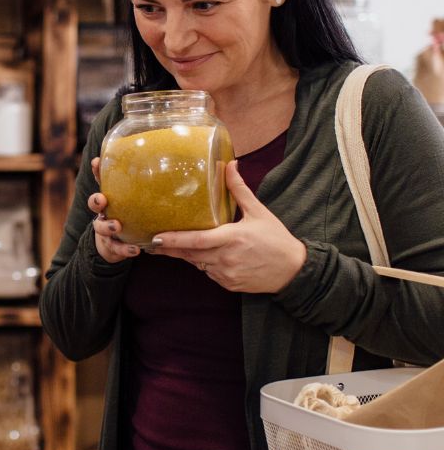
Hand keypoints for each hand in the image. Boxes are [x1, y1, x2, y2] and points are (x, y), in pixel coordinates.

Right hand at [88, 156, 140, 262]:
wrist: (119, 247)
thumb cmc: (133, 218)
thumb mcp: (139, 202)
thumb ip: (150, 188)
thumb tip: (174, 163)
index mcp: (111, 199)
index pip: (102, 181)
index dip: (97, 171)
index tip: (97, 162)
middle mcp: (104, 213)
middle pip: (94, 203)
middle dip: (96, 200)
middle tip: (102, 199)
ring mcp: (105, 231)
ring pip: (100, 227)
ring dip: (108, 226)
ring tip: (117, 226)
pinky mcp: (112, 247)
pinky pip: (117, 249)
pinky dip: (125, 249)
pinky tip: (135, 249)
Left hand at [149, 160, 306, 293]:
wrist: (294, 270)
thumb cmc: (277, 239)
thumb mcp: (259, 212)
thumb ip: (239, 190)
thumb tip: (231, 165)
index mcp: (232, 237)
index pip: (196, 240)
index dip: (174, 240)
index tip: (156, 238)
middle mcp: (226, 257)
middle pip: (190, 254)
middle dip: (172, 249)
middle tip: (154, 243)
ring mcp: (227, 273)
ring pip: (199, 264)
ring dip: (191, 256)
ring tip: (180, 247)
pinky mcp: (229, 284)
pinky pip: (210, 274)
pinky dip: (206, 265)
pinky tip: (211, 257)